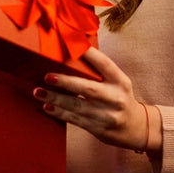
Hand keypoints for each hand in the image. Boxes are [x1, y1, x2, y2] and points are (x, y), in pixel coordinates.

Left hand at [33, 47, 157, 152]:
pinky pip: (75, 119)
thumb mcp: (117, 82)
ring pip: (78, 106)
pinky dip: (59, 113)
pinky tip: (47, 106)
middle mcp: (116, 98)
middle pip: (89, 89)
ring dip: (56, 99)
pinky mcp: (99, 129)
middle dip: (66, 82)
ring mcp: (108, 115)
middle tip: (48, 76)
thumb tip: (70, 53)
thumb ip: (99, 72)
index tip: (70, 43)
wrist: (135, 128)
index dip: (89, 54)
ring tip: (38, 92)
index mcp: (120, 81)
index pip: (104, 64)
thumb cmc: (119, 98)